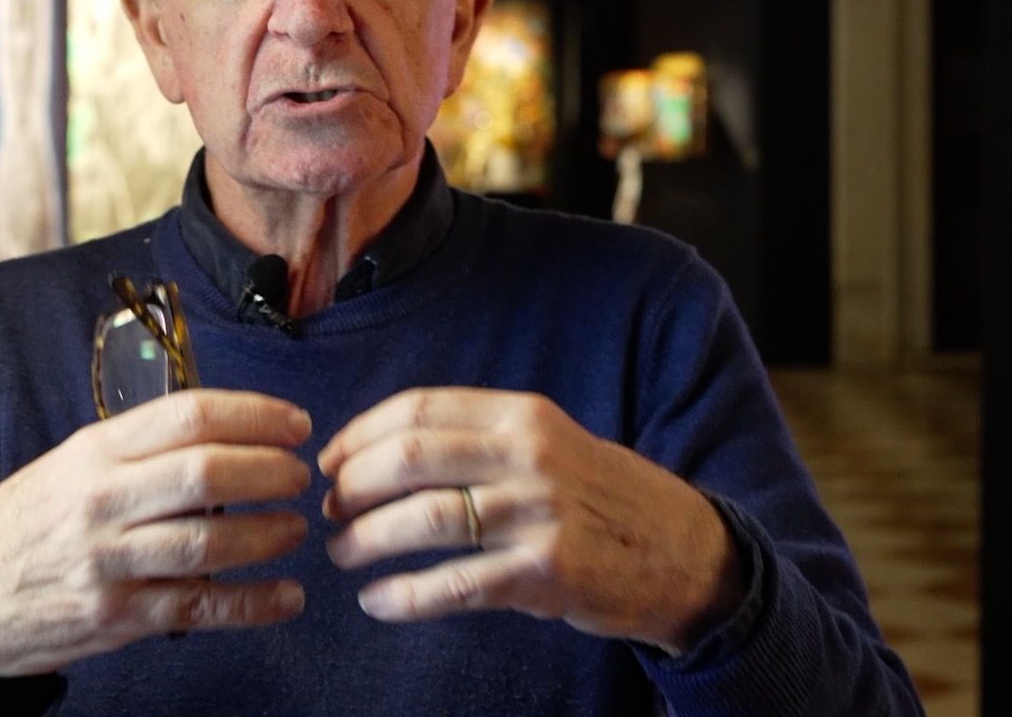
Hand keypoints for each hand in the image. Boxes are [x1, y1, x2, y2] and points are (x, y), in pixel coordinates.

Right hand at [0, 389, 314, 676]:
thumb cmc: (28, 524)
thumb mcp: (67, 464)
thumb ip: (136, 448)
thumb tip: (223, 429)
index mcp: (93, 452)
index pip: (187, 416)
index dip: (254, 416)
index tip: (294, 423)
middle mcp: (100, 502)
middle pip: (205, 473)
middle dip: (270, 471)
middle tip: (301, 475)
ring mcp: (108, 563)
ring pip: (208, 541)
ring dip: (268, 534)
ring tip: (296, 528)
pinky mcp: (115, 618)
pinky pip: (198, 607)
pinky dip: (252, 604)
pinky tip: (287, 597)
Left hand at [318, 388, 745, 650]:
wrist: (682, 551)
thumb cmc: (598, 496)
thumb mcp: (548, 442)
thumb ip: (477, 438)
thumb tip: (379, 448)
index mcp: (523, 415)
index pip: (418, 409)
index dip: (359, 435)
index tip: (329, 460)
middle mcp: (529, 456)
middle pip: (408, 459)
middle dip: (351, 486)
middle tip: (328, 510)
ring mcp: (539, 516)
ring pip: (423, 520)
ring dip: (366, 540)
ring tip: (343, 554)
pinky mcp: (546, 575)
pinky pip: (454, 585)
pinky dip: (403, 597)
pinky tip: (378, 601)